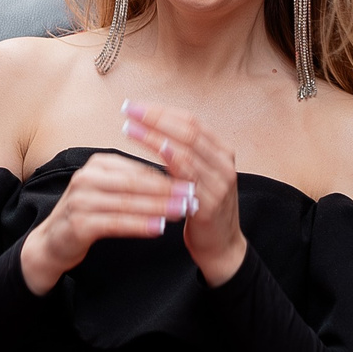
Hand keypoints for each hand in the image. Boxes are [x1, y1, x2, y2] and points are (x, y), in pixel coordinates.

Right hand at [19, 150, 192, 294]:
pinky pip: (116, 223)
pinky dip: (139, 225)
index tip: (193, 181)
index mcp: (97, 165)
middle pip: (134, 183)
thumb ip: (133, 183)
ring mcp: (81, 200)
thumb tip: (174, 179)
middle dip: (167, 190)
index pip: (138, 168)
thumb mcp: (108, 190)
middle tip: (192, 195)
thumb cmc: (87, 215)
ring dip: (158, 207)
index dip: (167, 176)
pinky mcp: (78, 224)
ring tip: (182, 211)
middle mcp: (87, 178)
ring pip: (127, 202)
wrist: (51, 243)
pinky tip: (159, 228)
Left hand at [121, 100, 246, 285]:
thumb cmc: (203, 207)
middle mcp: (224, 162)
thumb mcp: (198, 174)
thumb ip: (185, 152)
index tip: (135, 105)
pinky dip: (170, 159)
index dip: (161, 110)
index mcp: (221, 151)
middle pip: (188, 129)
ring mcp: (219, 182)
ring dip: (154, 135)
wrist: (221, 246)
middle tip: (128, 109)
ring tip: (129, 128)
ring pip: (186, 149)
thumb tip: (157, 125)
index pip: (190, 120)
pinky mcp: (210, 202)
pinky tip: (153, 150)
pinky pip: (187, 176)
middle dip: (155, 117)